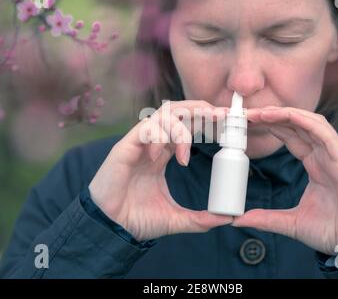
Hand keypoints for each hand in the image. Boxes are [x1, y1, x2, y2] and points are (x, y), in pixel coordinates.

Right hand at [89, 100, 232, 241]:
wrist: (110, 229)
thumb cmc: (137, 219)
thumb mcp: (176, 219)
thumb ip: (201, 218)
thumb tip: (227, 218)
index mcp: (164, 154)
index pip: (186, 126)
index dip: (206, 120)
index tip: (226, 121)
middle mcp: (153, 144)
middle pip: (177, 111)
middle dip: (199, 109)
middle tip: (219, 117)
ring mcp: (139, 144)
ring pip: (162, 114)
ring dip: (180, 128)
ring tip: (186, 154)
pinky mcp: (124, 148)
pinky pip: (144, 129)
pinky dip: (158, 137)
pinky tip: (160, 156)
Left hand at [232, 106, 337, 256]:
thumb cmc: (330, 232)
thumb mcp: (289, 223)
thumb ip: (265, 218)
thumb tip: (238, 220)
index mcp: (314, 164)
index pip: (290, 136)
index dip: (271, 126)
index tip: (249, 122)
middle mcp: (324, 156)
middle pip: (297, 126)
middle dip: (273, 116)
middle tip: (249, 113)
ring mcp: (334, 156)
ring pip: (310, 124)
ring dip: (286, 114)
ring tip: (263, 112)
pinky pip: (325, 134)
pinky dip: (306, 122)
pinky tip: (288, 116)